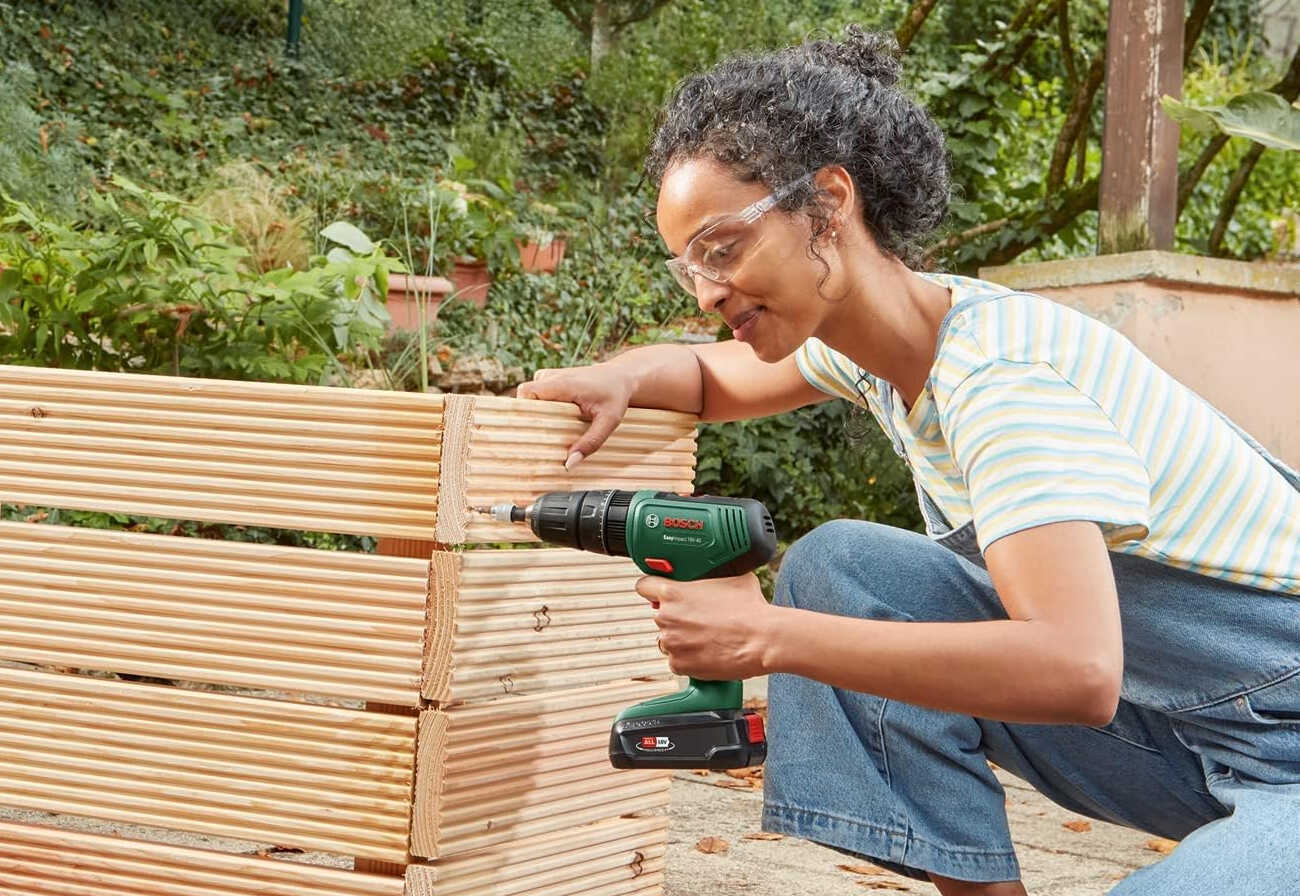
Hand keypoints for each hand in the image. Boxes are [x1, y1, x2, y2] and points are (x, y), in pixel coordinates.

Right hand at [516, 363, 632, 467]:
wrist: (620, 377)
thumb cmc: (615, 396)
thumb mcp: (609, 421)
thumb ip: (591, 442)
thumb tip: (569, 464)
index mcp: (562, 384)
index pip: (526, 392)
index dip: (520, 410)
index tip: (526, 431)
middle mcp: (551, 377)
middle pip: (523, 397)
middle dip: (527, 417)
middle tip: (537, 439)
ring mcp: (550, 376)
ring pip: (529, 397)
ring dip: (535, 413)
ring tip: (547, 431)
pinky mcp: (551, 380)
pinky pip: (536, 396)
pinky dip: (540, 408)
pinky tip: (552, 421)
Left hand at [635, 573, 773, 679]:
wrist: (762, 639)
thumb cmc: (749, 610)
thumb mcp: (731, 578)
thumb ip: (712, 576)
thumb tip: (716, 572)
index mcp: (673, 593)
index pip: (644, 587)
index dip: (653, 589)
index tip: (659, 593)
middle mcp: (667, 618)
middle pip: (660, 615)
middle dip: (676, 617)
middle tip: (699, 618)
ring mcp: (672, 643)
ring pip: (669, 639)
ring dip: (682, 638)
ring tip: (707, 636)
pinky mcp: (679, 665)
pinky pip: (677, 660)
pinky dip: (689, 658)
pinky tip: (708, 651)